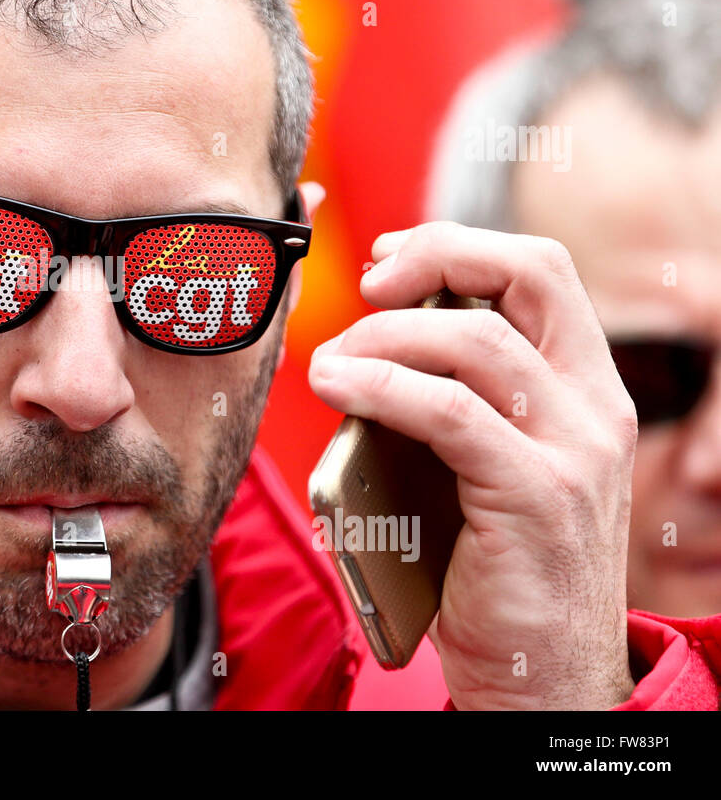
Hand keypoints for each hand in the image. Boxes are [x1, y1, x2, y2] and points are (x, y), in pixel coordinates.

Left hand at [308, 222, 637, 709]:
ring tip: (328, 364)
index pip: (540, 271)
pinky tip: (338, 388)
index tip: (388, 261)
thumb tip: (363, 352)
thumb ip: (451, 402)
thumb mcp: (484, 464)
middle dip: (435, 257)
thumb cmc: (492, 565)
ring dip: (383, 336)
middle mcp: (595, 406)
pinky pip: (449, 414)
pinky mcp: (536, 496)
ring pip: (476, 342)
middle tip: (365, 286)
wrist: (541, 675)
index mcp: (586, 387)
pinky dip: (381, 388)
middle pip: (529, 275)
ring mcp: (575, 450)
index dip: (459, 247)